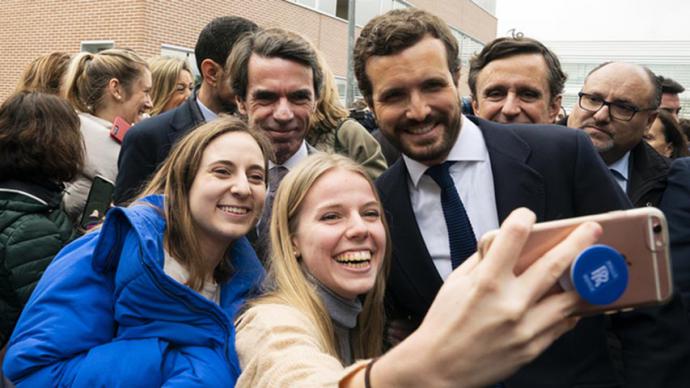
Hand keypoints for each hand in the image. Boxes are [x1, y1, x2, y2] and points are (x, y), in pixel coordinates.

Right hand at [370, 208, 601, 387]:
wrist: (439, 368)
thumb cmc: (444, 322)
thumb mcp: (455, 283)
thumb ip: (482, 261)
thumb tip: (503, 241)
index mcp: (486, 281)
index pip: (513, 236)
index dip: (523, 218)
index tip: (528, 215)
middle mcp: (510, 302)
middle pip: (555, 264)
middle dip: (579, 242)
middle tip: (593, 229)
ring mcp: (525, 328)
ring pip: (569, 298)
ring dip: (583, 280)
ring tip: (590, 268)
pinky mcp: (532, 348)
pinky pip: (562, 324)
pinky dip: (569, 310)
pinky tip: (570, 301)